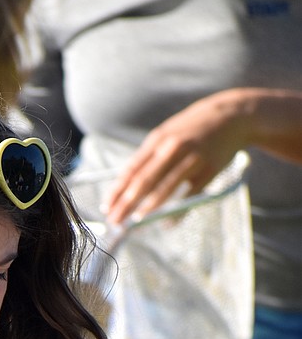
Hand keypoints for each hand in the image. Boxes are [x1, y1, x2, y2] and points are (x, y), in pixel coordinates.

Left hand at [104, 90, 249, 224]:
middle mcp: (173, 148)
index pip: (132, 169)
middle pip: (144, 181)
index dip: (117, 191)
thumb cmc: (193, 129)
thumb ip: (149, 157)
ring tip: (136, 223)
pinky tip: (167, 222)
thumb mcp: (168, 135)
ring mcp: (192, 158)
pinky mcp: (209, 169)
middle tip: (115, 221)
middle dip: (127, 203)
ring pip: (166, 187)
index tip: (106, 207)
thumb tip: (126, 185)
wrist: (232, 115)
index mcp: (158, 140)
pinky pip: (190, 194)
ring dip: (149, 208)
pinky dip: (178, 210)